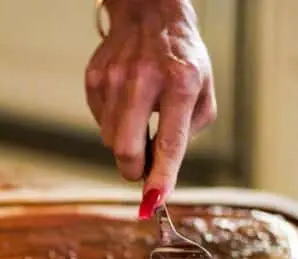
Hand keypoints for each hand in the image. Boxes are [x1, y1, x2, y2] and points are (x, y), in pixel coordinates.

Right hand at [85, 0, 215, 215]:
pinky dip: (113, 123)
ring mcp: (114, 79)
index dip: (161, 176)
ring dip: (125, 143)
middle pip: (126, 148)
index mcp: (181, 84)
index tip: (154, 200)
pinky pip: (99, 121)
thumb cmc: (182, 62)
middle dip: (133, 170)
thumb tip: (159, 169)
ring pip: (109, 139)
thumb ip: (186, 134)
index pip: (169, 142)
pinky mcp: (95, 79)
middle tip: (142, 171)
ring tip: (139, 119)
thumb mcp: (202, 92)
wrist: (151, 15)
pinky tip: (126, 102)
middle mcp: (144, 80)